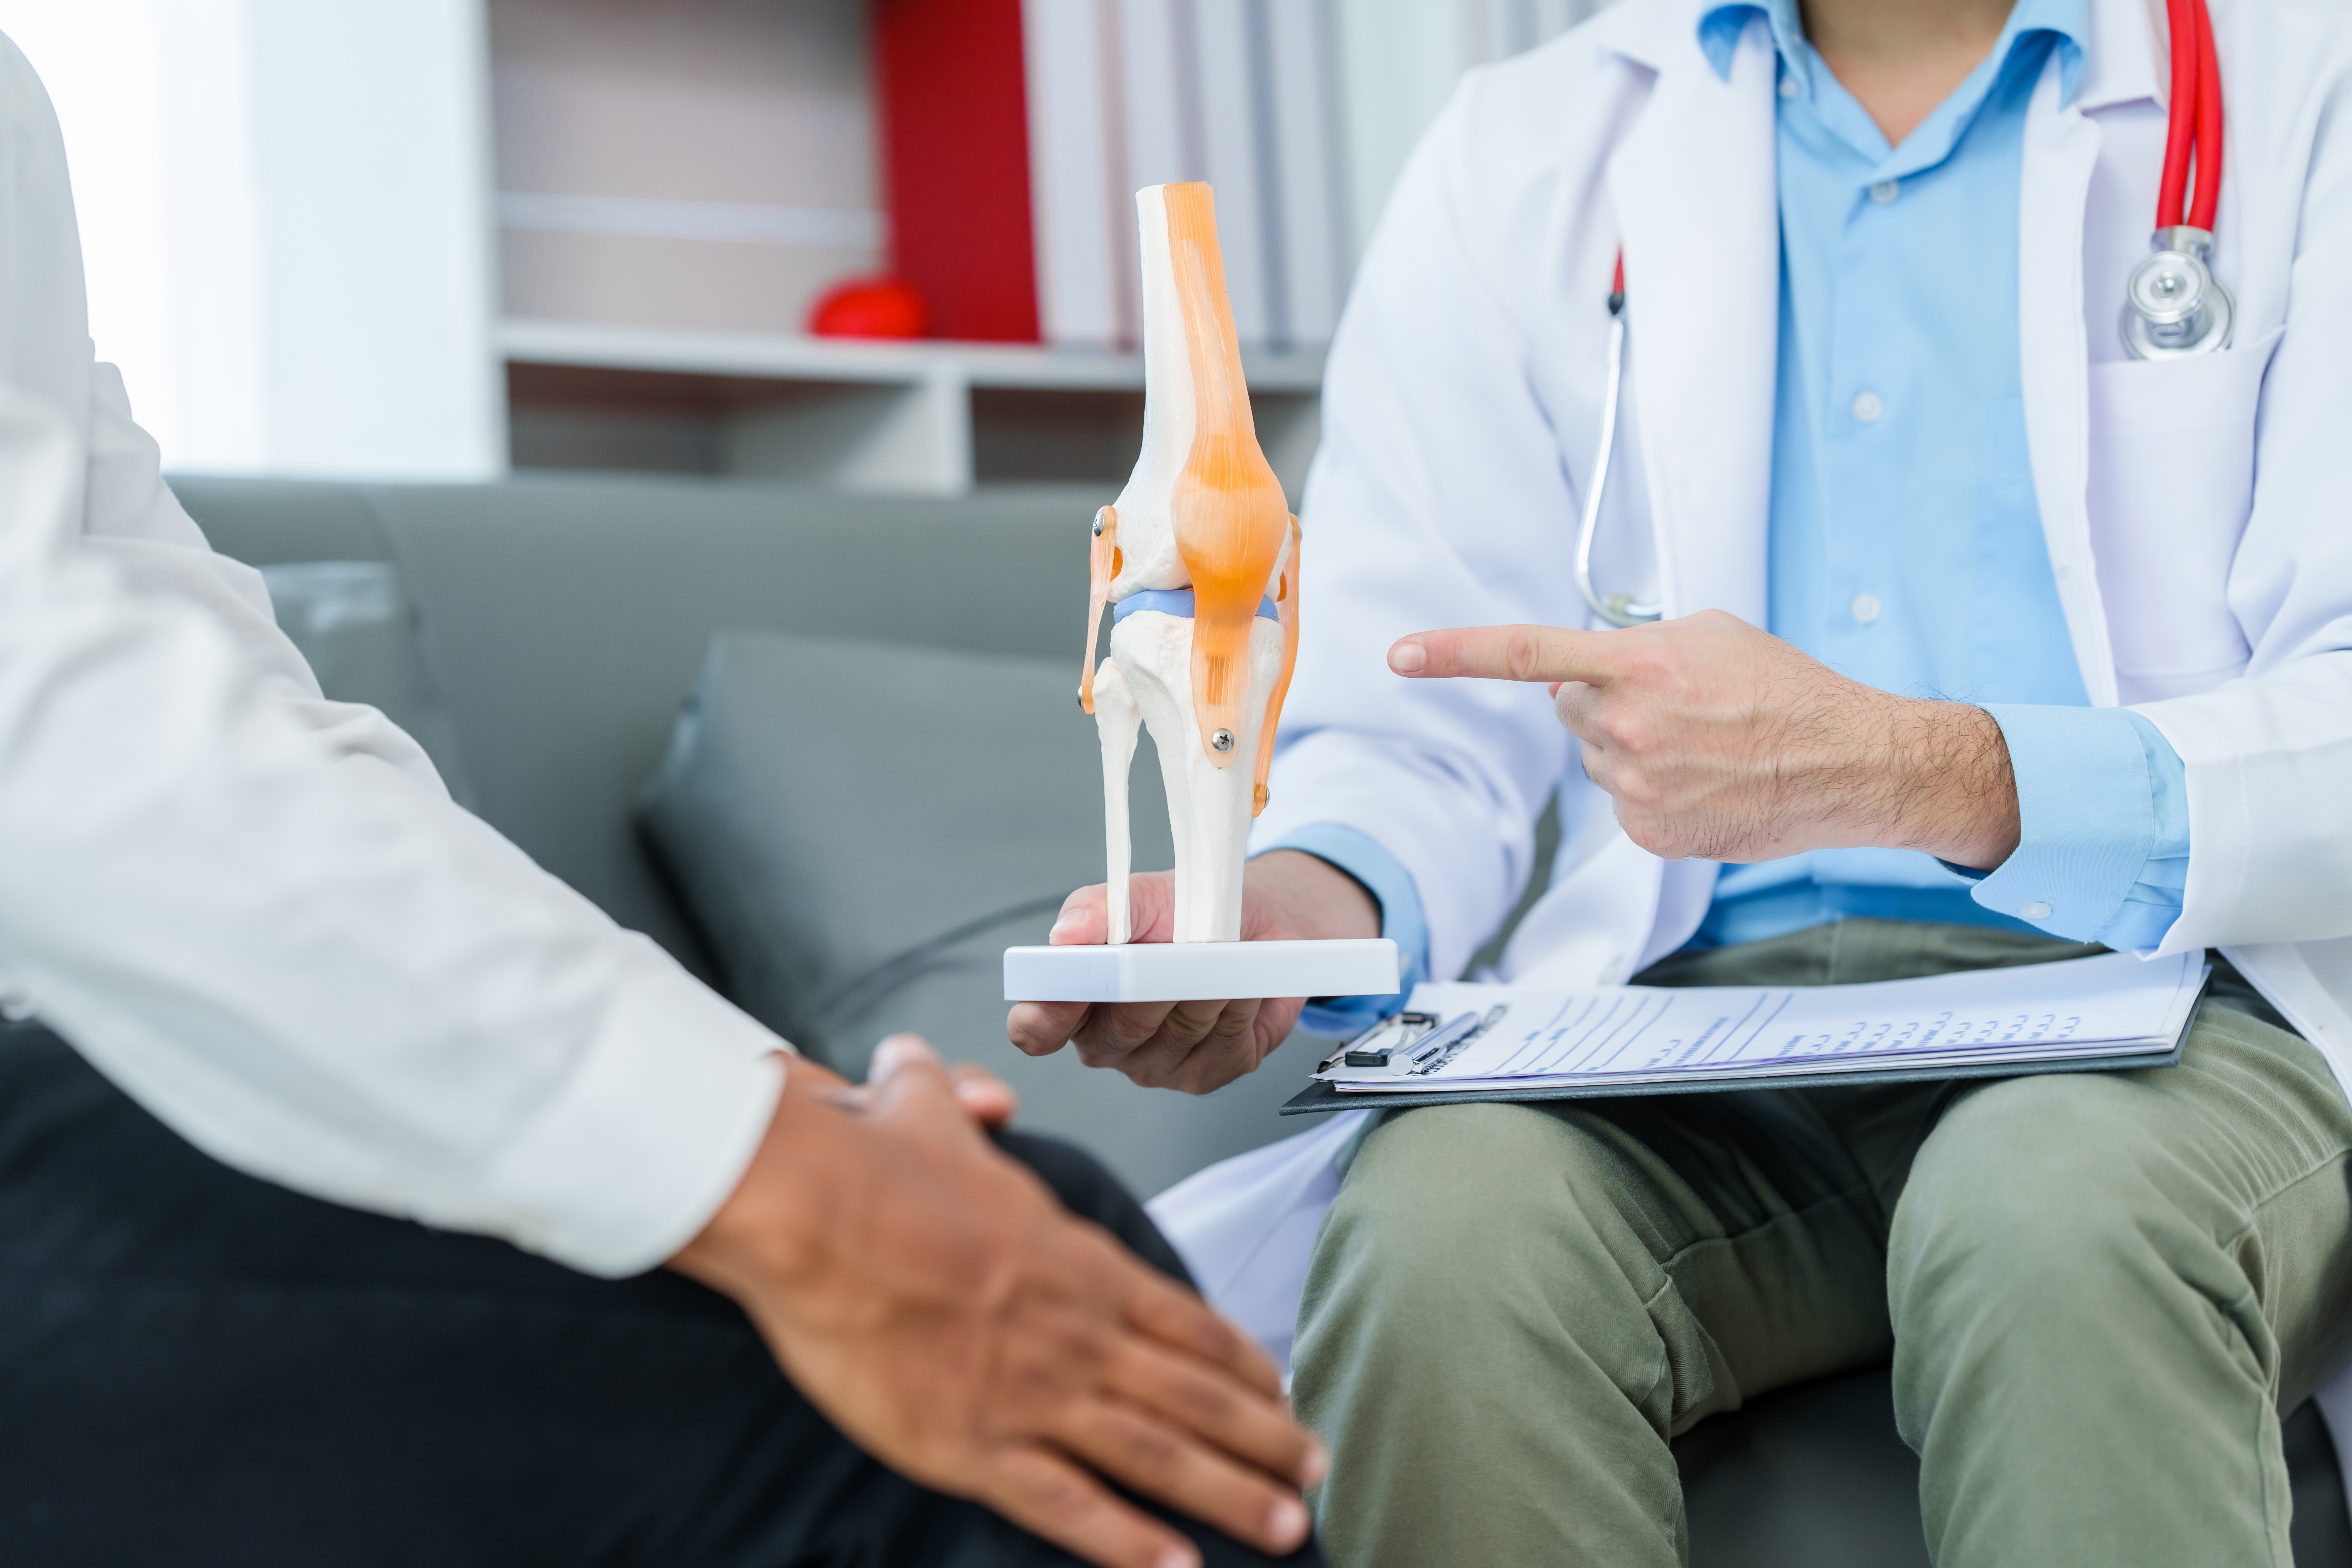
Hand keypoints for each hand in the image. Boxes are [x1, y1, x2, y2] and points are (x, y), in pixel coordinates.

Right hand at [670, 1036, 1323, 1567]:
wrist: (814, 1208)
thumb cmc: (870, 1165)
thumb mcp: (929, 1108)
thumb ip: (964, 1097)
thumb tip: (978, 1090)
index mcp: (1076, 1261)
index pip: (1185, 1320)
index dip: (1241, 1360)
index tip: (1281, 1386)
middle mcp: (1075, 1330)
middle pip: (1195, 1394)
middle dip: (1266, 1436)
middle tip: (1318, 1467)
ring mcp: (1031, 1392)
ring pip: (1156, 1453)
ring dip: (1231, 1493)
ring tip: (1286, 1526)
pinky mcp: (973, 1444)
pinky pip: (1067, 1503)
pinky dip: (1128, 1541)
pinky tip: (1176, 1566)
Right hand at [1006, 851, 1379, 1093]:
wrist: (1256, 922)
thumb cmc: (1186, 912)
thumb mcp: (1141, 896)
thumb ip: (1099, 910)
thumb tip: (1066, 934)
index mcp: (1073, 1001)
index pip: (1036, 1029)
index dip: (1046, 1016)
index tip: (1070, 991)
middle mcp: (1109, 1043)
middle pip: (1118, 1032)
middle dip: (1152, 985)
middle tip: (1178, 949)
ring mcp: (1156, 1067)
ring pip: (1177, 1035)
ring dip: (1206, 986)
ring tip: (1218, 955)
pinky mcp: (1207, 1076)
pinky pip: (1223, 1047)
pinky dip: (1239, 1006)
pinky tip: (1240, 985)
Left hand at [1388, 610, 2019, 867]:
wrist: (1849, 762)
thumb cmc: (1786, 690)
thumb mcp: (1710, 635)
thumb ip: (1634, 646)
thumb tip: (1574, 673)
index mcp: (1637, 667)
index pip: (1523, 654)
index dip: (1453, 652)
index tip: (1401, 655)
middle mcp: (1627, 728)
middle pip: (1570, 710)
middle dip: (1606, 703)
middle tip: (1676, 705)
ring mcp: (1637, 788)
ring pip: (1600, 759)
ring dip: (1635, 748)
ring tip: (1706, 745)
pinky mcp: (1652, 833)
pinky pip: (1626, 803)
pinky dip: (1657, 792)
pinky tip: (1708, 782)